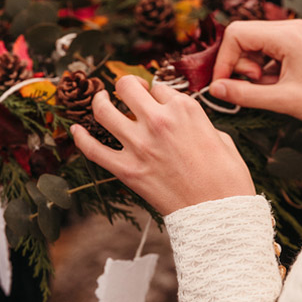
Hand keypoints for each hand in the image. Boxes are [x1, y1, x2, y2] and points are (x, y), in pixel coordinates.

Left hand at [71, 76, 254, 215]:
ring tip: (99, 100)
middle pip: (126, 87)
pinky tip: (75, 130)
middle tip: (124, 92)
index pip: (158, 87)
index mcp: (184, 109)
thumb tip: (182, 118)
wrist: (219, 214)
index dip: (156, 94)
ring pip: (103, 111)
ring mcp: (139, 145)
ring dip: (97, 102)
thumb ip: (196, 121)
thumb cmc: (227, 178)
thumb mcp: (220, 137)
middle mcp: (158, 121)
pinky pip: (93, 150)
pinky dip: (80, 138)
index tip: (155, 102)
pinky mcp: (126, 170)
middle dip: (124, 86)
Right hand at [209, 19, 301, 131]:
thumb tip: (214, 89)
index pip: (237, 34)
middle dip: (238, 63)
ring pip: (250, 43)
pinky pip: (262, 50)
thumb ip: (244, 95)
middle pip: (241, 36)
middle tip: (253, 84)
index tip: (223, 83)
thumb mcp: (282, 101)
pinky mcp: (293, 43)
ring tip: (266, 85)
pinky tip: (274, 82)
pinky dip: (260, 68)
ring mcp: (292, 34)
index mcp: (288, 36)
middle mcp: (289, 28)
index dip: (224, 59)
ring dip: (249, 67)